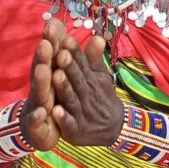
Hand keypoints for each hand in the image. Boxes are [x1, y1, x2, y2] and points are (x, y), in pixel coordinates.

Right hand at [21, 20, 65, 150]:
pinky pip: (36, 120)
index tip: (55, 25)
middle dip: (42, 57)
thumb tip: (58, 20)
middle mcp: (40, 86)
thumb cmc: (49, 94)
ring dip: (41, 81)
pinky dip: (38, 116)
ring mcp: (36, 104)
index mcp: (48, 73)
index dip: (52, 40)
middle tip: (46, 44)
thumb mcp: (56, 71)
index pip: (50, 55)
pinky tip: (42, 112)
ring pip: (39, 92)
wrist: (38, 128)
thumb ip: (60, 48)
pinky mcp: (36, 124)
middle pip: (41, 70)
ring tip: (43, 70)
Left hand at [50, 29, 121, 146]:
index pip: (82, 64)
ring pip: (71, 99)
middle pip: (77, 80)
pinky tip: (55, 111)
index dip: (75, 53)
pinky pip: (69, 124)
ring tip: (56, 75)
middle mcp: (86, 95)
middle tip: (61, 53)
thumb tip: (98, 36)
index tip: (67, 39)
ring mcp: (81, 113)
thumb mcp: (100, 76)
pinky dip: (63, 119)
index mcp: (89, 79)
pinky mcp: (75, 131)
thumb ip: (94, 58)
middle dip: (69, 67)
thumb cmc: (100, 96)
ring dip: (64, 88)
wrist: (113, 127)